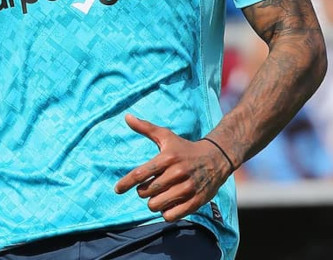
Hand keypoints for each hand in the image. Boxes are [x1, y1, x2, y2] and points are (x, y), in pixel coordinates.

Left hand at [114, 114, 231, 221]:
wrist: (216, 158)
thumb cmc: (184, 147)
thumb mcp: (166, 136)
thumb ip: (145, 128)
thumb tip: (126, 117)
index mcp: (168, 157)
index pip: (141, 173)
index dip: (126, 182)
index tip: (117, 189)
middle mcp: (177, 173)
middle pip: (146, 192)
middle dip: (144, 191)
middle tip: (151, 185)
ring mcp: (187, 188)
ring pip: (156, 205)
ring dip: (154, 202)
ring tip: (160, 194)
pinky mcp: (196, 201)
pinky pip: (170, 215)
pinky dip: (166, 212)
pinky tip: (169, 203)